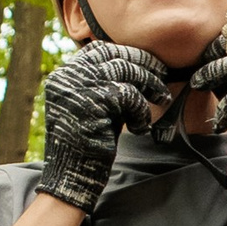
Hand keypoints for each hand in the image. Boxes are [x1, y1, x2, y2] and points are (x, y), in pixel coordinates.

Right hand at [36, 41, 166, 210]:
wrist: (74, 176)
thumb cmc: (88, 144)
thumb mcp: (94, 106)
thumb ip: (107, 84)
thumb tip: (139, 65)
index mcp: (64, 75)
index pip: (98, 50)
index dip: (125, 54)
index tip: (146, 64)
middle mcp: (68, 76)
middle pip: (114, 54)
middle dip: (144, 63)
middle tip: (162, 74)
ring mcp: (80, 86)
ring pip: (127, 70)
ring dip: (150, 84)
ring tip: (161, 99)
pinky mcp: (95, 101)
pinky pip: (131, 95)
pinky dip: (142, 111)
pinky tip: (140, 128)